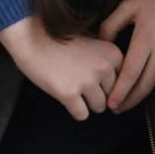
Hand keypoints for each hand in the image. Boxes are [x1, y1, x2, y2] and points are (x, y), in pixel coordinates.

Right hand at [0, 15, 123, 120]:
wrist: (33, 38)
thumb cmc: (60, 40)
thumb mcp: (92, 43)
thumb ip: (106, 61)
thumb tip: (116, 88)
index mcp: (113, 54)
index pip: (122, 82)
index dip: (107, 82)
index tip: (94, 78)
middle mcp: (104, 68)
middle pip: (111, 96)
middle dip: (97, 93)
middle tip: (79, 80)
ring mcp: (87, 81)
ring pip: (99, 107)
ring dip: (86, 102)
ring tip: (72, 86)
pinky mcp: (70, 94)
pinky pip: (82, 115)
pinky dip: (74, 109)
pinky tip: (64, 95)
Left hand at [99, 0, 154, 112]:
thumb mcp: (128, 6)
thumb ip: (111, 25)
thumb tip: (100, 45)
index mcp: (146, 38)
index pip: (130, 73)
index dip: (119, 91)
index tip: (110, 103)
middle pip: (143, 85)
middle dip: (128, 100)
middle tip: (115, 108)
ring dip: (143, 96)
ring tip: (128, 102)